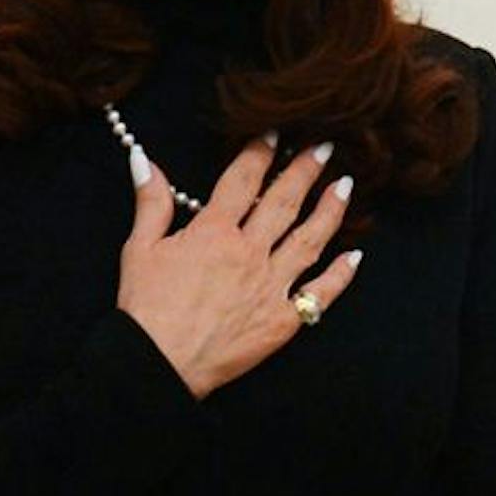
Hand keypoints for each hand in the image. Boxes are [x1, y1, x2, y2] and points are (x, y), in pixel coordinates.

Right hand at [117, 135, 360, 397]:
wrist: (158, 363)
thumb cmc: (144, 308)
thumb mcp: (139, 248)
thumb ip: (151, 202)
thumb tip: (145, 159)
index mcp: (213, 232)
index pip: (242, 180)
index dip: (260, 152)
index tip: (275, 132)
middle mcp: (248, 253)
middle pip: (284, 202)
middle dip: (305, 170)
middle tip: (326, 146)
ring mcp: (270, 286)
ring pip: (310, 240)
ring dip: (330, 210)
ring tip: (346, 185)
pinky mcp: (283, 320)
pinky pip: (320, 293)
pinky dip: (341, 274)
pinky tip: (356, 256)